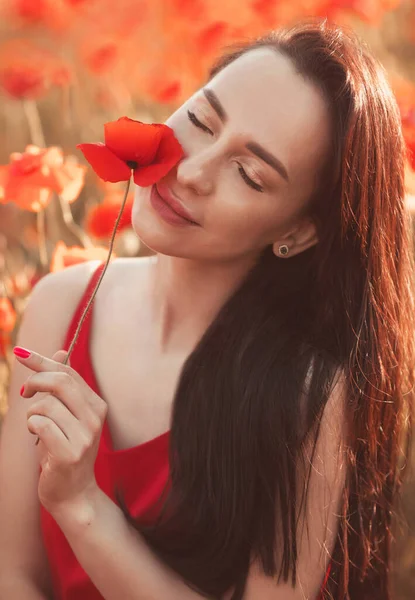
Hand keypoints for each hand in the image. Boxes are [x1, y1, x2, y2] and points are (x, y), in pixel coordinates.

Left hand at [14, 346, 107, 515]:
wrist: (73, 493)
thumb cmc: (64, 450)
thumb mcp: (66, 415)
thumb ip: (64, 386)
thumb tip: (61, 351)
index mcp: (97, 405)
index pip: (69, 372)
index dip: (42, 361)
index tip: (19, 352)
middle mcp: (95, 418)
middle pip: (60, 382)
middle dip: (35, 381)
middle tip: (24, 392)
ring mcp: (85, 436)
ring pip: (45, 405)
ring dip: (30, 413)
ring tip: (34, 426)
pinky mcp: (70, 453)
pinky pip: (41, 424)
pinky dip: (31, 426)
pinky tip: (35, 436)